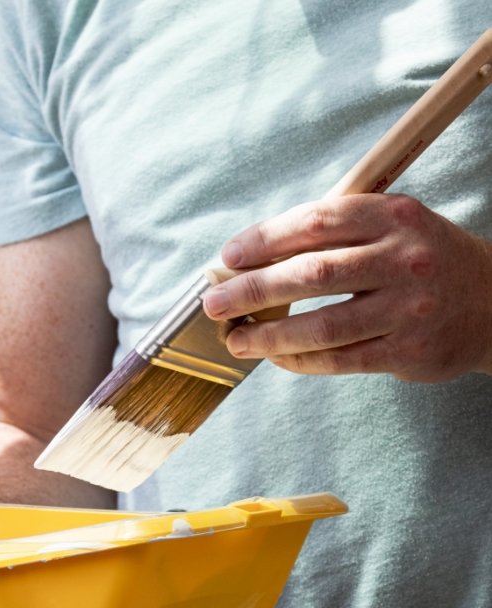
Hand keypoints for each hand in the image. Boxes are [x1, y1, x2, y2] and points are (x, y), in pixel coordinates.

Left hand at [204, 194, 491, 381]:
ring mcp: (408, 308)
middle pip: (311, 273)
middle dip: (253, 290)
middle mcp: (402, 259)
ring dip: (269, 335)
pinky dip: (300, 360)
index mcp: (393, 216)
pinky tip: (275, 357)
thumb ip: (335, 236)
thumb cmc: (422, 262)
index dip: (264, 239)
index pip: (315, 221)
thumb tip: (255, 261)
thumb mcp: (392, 228)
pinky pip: (339, 359)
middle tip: (215, 304)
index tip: (229, 258)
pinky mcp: (408, 351)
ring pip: (322, 325)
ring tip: (237, 340)